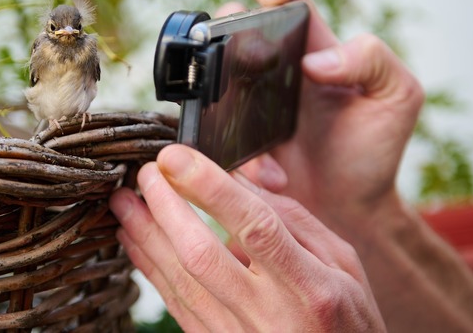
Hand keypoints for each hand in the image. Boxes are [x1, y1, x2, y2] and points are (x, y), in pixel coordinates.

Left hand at [110, 145, 385, 331]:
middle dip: (166, 207)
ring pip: (181, 280)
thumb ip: (293, 221)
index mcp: (310, 287)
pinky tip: (134, 241)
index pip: (255, 226)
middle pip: (203, 254)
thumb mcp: (343, 265)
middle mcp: (271, 314)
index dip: (210, 188)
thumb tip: (239, 181)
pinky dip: (151, 269)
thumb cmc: (348, 320)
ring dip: (146, 236)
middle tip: (145, 173)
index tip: (176, 156)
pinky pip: (176, 305)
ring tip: (124, 202)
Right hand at [232, 0, 424, 235]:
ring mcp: (252, 103)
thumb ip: (372, 60)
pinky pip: (219, 133)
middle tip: (239, 49)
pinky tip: (274, 175)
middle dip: (226, 23)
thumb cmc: (377, 146)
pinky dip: (245, 156)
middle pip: (236, 25)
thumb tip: (317, 60)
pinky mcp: (238, 138)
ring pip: (214, 75)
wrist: (354, 209)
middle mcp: (276, 68)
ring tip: (258, 128)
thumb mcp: (398, 94)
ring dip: (220, 92)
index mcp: (313, 45)